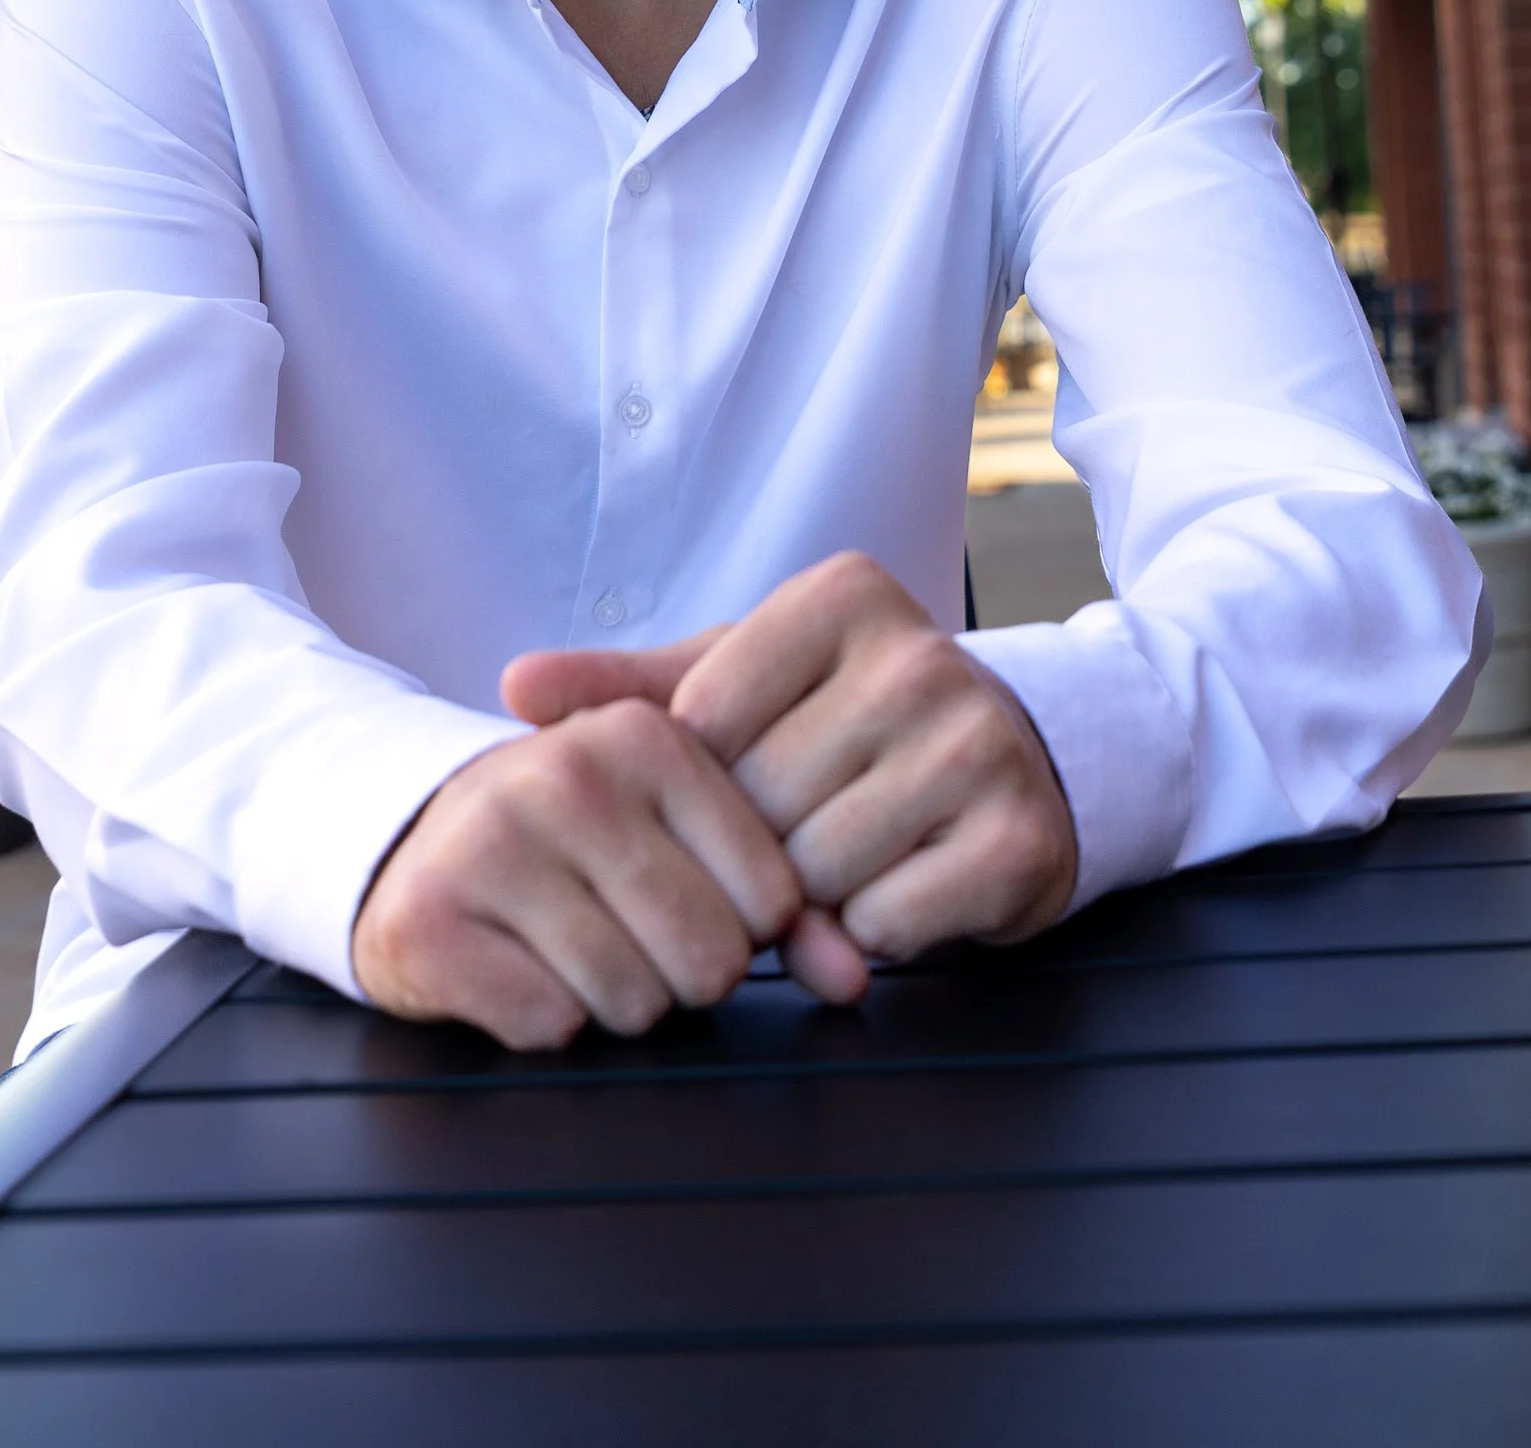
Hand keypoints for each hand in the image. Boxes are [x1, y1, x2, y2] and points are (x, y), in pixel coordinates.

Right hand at [349, 698, 805, 1050]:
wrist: (418, 840)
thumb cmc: (577, 840)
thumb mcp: (678, 833)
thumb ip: (779, 900)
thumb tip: (853, 980)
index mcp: (646, 734)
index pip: (770, 898)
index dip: (744, 931)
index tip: (693, 904)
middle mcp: (568, 773)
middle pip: (705, 957)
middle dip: (681, 977)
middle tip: (631, 936)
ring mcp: (490, 841)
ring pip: (631, 1000)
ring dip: (613, 1002)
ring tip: (574, 946)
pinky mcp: (430, 918)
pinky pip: (548, 1024)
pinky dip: (544, 1020)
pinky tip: (518, 967)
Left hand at [505, 553, 1077, 980]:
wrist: (1009, 767)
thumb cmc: (845, 726)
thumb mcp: (744, 685)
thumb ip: (629, 688)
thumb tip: (513, 684)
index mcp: (844, 597)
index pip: (707, 718)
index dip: (705, 777)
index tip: (744, 773)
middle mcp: (920, 655)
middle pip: (761, 803)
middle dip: (756, 845)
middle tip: (796, 830)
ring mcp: (979, 742)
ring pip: (819, 871)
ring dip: (814, 897)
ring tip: (848, 856)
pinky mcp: (1018, 835)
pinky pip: (886, 924)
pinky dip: (874, 933)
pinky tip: (901, 887)